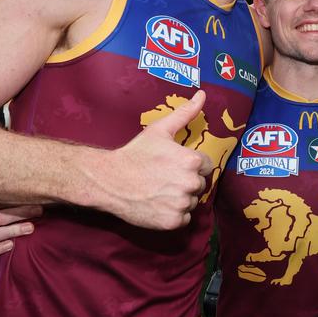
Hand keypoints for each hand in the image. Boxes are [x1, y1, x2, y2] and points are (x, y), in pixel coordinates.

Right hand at [105, 90, 212, 228]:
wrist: (110, 180)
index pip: (207, 166)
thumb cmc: (135, 153)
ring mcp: (181, 204)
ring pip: (192, 202)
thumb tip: (203, 94)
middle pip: (199, 184)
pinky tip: (158, 204)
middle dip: (186, 181)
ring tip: (160, 190)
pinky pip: (184, 218)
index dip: (191, 165)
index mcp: (191, 161)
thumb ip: (185, 113)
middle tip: (164, 178)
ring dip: (181, 198)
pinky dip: (174, 214)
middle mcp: (190, 183)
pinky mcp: (173, 222)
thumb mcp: (160, 130)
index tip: (174, 165)